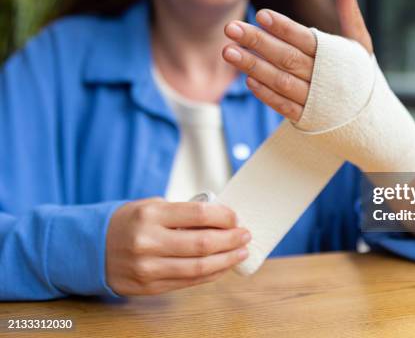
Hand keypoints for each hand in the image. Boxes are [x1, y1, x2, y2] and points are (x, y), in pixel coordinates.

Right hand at [106, 198, 249, 294]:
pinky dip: (210, 274)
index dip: (224, 216)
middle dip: (231, 239)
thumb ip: (182, 213)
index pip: (199, 214)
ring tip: (240, 252)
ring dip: (226, 260)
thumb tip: (221, 220)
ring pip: (199, 267)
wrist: (90, 248)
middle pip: (203, 243)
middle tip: (245, 235)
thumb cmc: (128, 223)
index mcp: (150, 215)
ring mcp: (148, 267)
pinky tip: (222, 266)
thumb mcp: (151, 207)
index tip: (236, 217)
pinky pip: (188, 281)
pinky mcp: (149, 286)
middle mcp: (148, 241)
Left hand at [222, 0, 372, 121]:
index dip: (284, 28)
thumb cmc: (358, 74)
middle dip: (258, 42)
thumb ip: (349, 13)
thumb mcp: (359, 43)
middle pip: (287, 58)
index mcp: (335, 56)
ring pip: (280, 81)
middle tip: (231, 28)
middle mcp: (323, 78)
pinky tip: (248, 80)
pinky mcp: (308, 118)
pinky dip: (266, 94)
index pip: (306, 38)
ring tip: (228, 52)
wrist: (370, 117)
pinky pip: (284, 107)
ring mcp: (315, 100)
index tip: (261, 15)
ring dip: (254, 67)